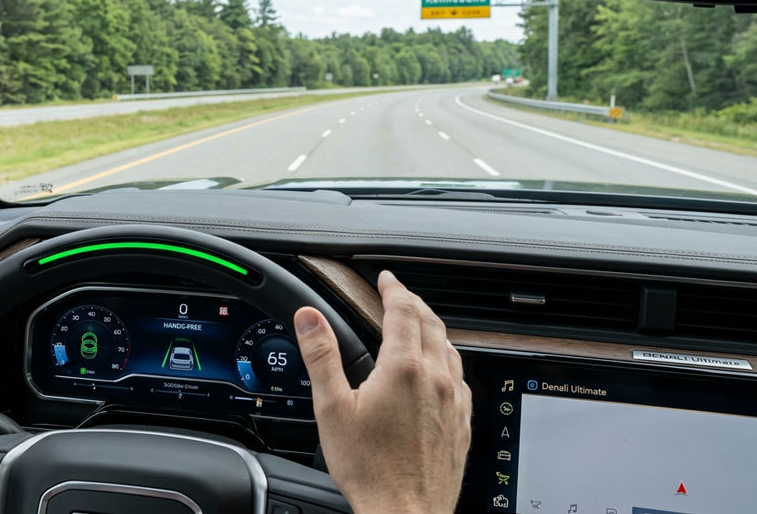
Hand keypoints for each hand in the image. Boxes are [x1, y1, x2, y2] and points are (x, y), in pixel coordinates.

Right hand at [294, 270, 470, 513]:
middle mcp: (436, 380)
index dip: (393, 289)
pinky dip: (446, 359)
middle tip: (398, 294)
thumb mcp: (332, 408)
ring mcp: (454, 401)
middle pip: (431, 324)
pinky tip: (437, 370)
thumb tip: (309, 319)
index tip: (386, 279)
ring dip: (432, 329)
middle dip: (413, 303)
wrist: (405, 513)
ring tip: (417, 325)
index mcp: (404, 369)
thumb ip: (321, 356)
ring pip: (450, 348)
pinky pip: (460, 377)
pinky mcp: (462, 422)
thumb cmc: (370, 470)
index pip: (404, 311)